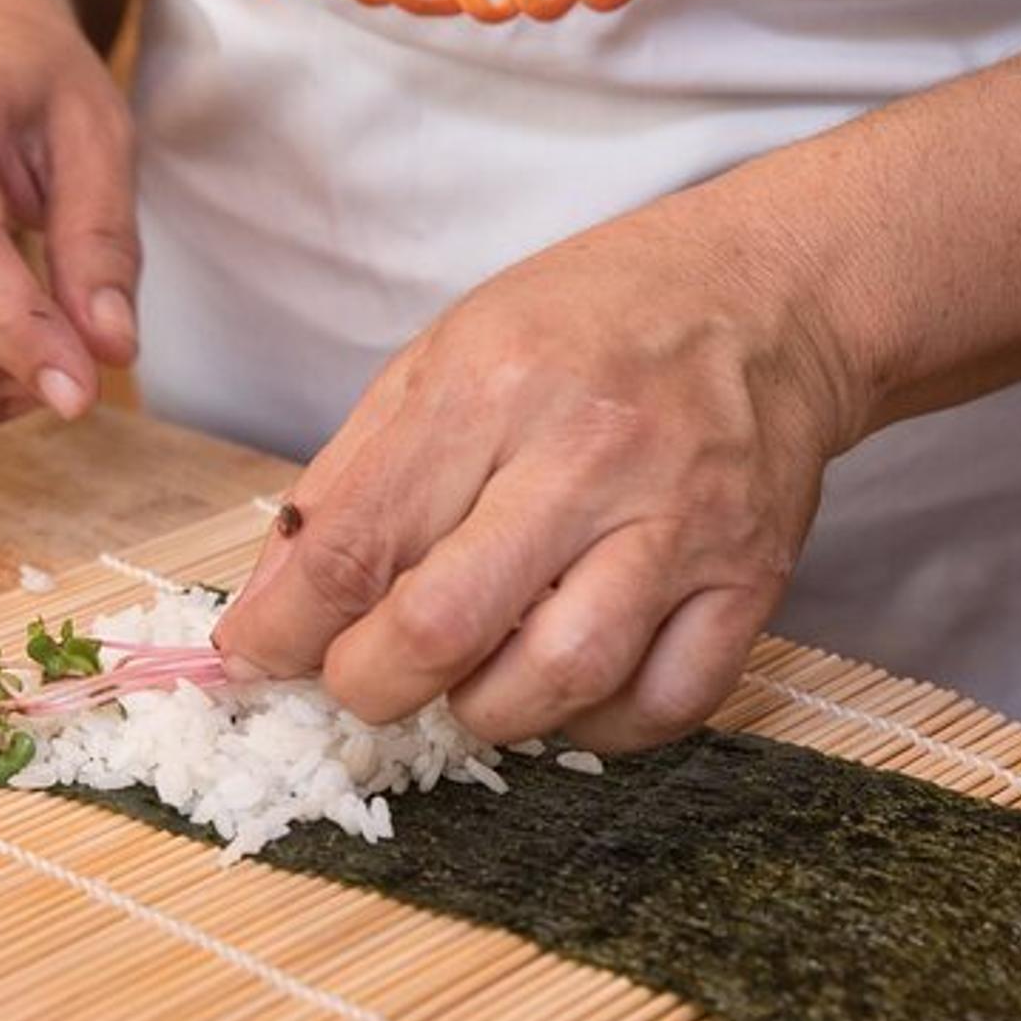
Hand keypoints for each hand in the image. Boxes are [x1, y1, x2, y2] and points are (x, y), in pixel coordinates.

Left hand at [212, 210, 862, 751]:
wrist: (767, 295)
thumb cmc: (587, 324)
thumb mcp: (441, 358)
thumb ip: (347, 481)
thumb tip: (268, 610)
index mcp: (491, 387)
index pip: (354, 543)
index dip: (281, 630)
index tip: (252, 661)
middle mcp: (588, 456)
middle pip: (444, 627)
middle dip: (371, 685)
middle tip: (362, 680)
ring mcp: (680, 524)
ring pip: (556, 682)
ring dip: (484, 712)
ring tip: (467, 680)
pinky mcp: (751, 579)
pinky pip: (663, 705)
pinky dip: (598, 725)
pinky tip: (565, 688)